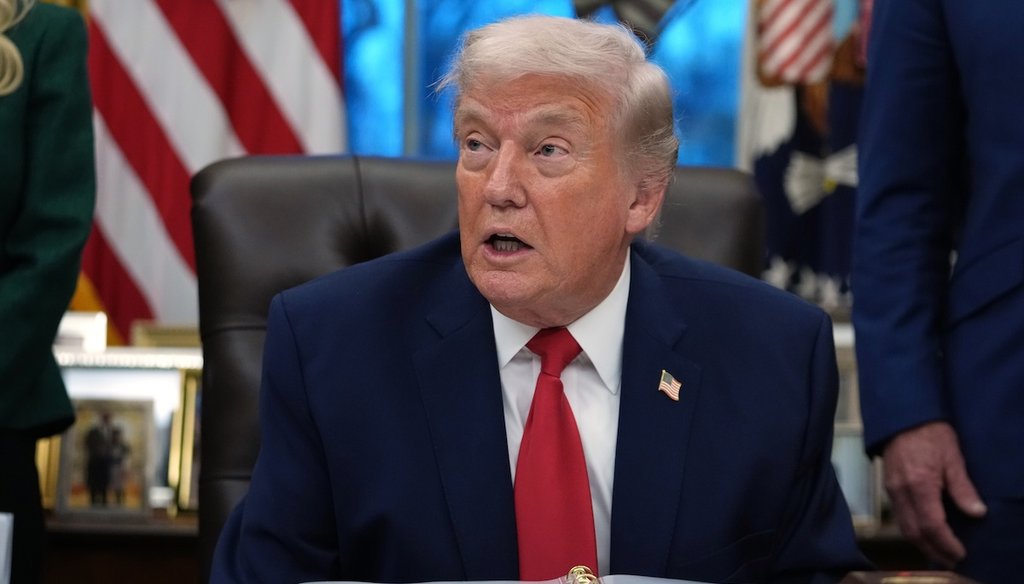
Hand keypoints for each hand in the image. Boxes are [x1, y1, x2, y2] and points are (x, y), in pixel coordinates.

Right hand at [882, 421, 986, 566]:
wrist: (903, 415)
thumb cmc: (931, 433)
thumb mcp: (953, 457)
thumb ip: (963, 487)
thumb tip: (977, 513)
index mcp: (919, 484)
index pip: (932, 525)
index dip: (946, 543)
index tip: (961, 553)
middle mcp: (901, 491)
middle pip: (914, 532)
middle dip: (933, 551)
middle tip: (952, 561)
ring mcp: (892, 489)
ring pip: (904, 527)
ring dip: (921, 544)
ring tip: (940, 552)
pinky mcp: (888, 486)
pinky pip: (899, 516)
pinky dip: (913, 530)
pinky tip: (925, 532)